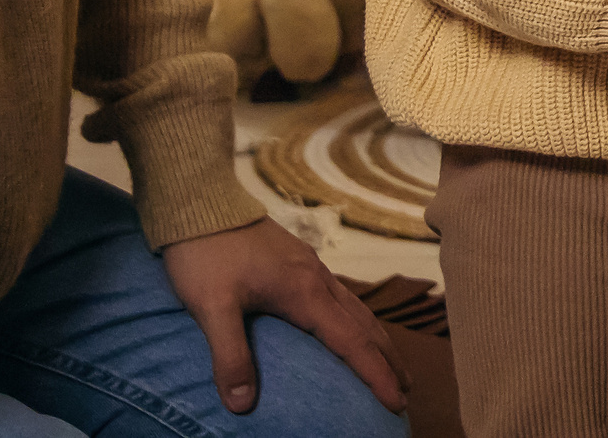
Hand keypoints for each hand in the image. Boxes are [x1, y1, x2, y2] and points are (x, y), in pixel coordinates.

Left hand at [163, 216, 407, 416]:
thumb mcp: (210, 307)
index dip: (375, 373)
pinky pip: (341, 296)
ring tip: (389, 363)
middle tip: (406, 391)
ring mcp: (310, 267)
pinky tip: (349, 325)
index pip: (351, 341)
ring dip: (376, 338)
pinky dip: (357, 319)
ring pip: (356, 308)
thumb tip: (242, 405)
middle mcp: (316, 279)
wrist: (202, 202)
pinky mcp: (299, 260)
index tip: (396, 402)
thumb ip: (230, 355)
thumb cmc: (206, 254)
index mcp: (304, 292)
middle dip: (387, 359)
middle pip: (364, 324)